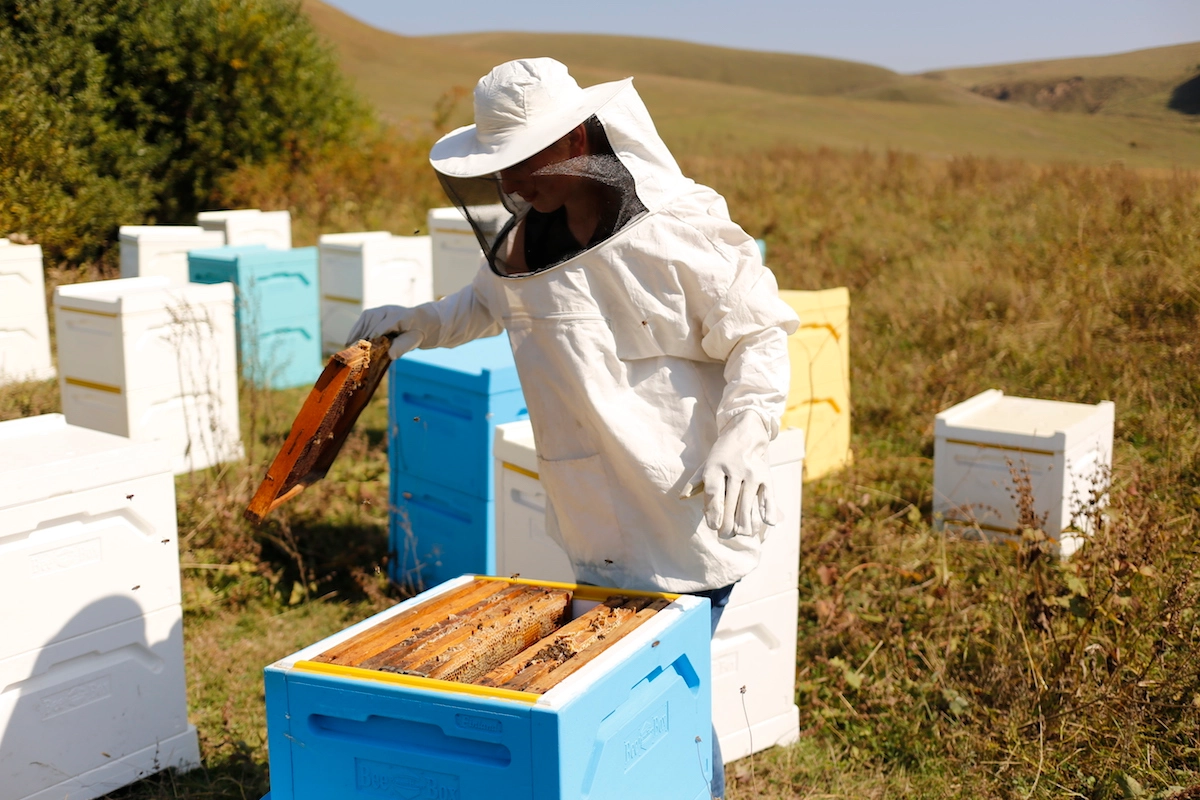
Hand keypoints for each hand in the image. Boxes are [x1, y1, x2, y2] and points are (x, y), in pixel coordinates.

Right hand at [346, 305, 429, 359]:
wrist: (416, 322)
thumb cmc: (414, 333)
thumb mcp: (413, 341)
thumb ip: (402, 347)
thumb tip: (391, 355)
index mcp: (400, 316)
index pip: (383, 327)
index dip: (374, 338)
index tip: (367, 351)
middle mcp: (388, 310)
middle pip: (371, 324)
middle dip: (364, 338)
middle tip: (357, 354)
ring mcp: (379, 310)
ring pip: (364, 322)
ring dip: (357, 336)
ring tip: (351, 350)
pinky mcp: (371, 313)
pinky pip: (361, 322)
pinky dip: (355, 332)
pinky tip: (350, 343)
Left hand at [680, 411, 775, 538]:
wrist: (745, 434)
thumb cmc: (722, 455)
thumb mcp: (706, 464)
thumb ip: (695, 482)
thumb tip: (682, 498)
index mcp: (715, 466)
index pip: (714, 492)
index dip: (713, 511)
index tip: (713, 526)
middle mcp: (734, 468)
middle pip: (731, 501)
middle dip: (728, 522)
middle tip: (725, 535)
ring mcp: (751, 472)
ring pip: (748, 502)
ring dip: (745, 522)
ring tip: (741, 534)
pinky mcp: (766, 475)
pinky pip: (767, 495)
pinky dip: (768, 509)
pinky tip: (767, 523)